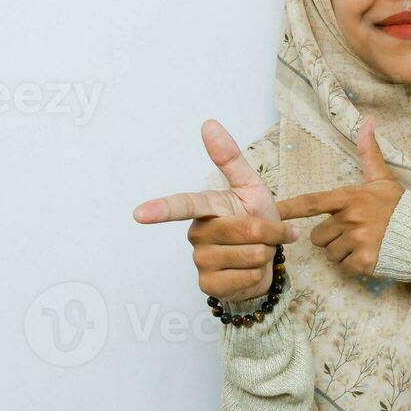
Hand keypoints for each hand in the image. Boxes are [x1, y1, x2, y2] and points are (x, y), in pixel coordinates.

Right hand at [131, 119, 299, 302]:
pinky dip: (257, 275)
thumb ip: (230, 158)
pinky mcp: (208, 286)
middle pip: (245, 230)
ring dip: (265, 254)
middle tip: (268, 234)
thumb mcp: (250, 186)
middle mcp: (197, 233)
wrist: (266, 259)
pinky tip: (248, 272)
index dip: (162, 209)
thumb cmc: (256, 218)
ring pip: (249, 255)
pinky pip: (245, 278)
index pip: (183, 206)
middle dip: (270, 232)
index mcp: (205, 208)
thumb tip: (208, 124)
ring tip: (257, 252)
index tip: (139, 214)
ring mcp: (200, 261)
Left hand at [276, 117, 403, 276]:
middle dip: (330, 237)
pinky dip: (353, 266)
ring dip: (341, 253)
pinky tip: (369, 256)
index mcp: (350, 197)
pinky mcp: (365, 262)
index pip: (312, 202)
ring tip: (363, 244)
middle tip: (352, 232)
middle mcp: (351, 218)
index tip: (271, 213)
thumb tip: (368, 120)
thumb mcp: (384, 179)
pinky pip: (343, 267)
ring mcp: (358, 241)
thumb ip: (369, 152)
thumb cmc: (402, 208)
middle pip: (317, 236)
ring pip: (329, 253)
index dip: (289, 208)